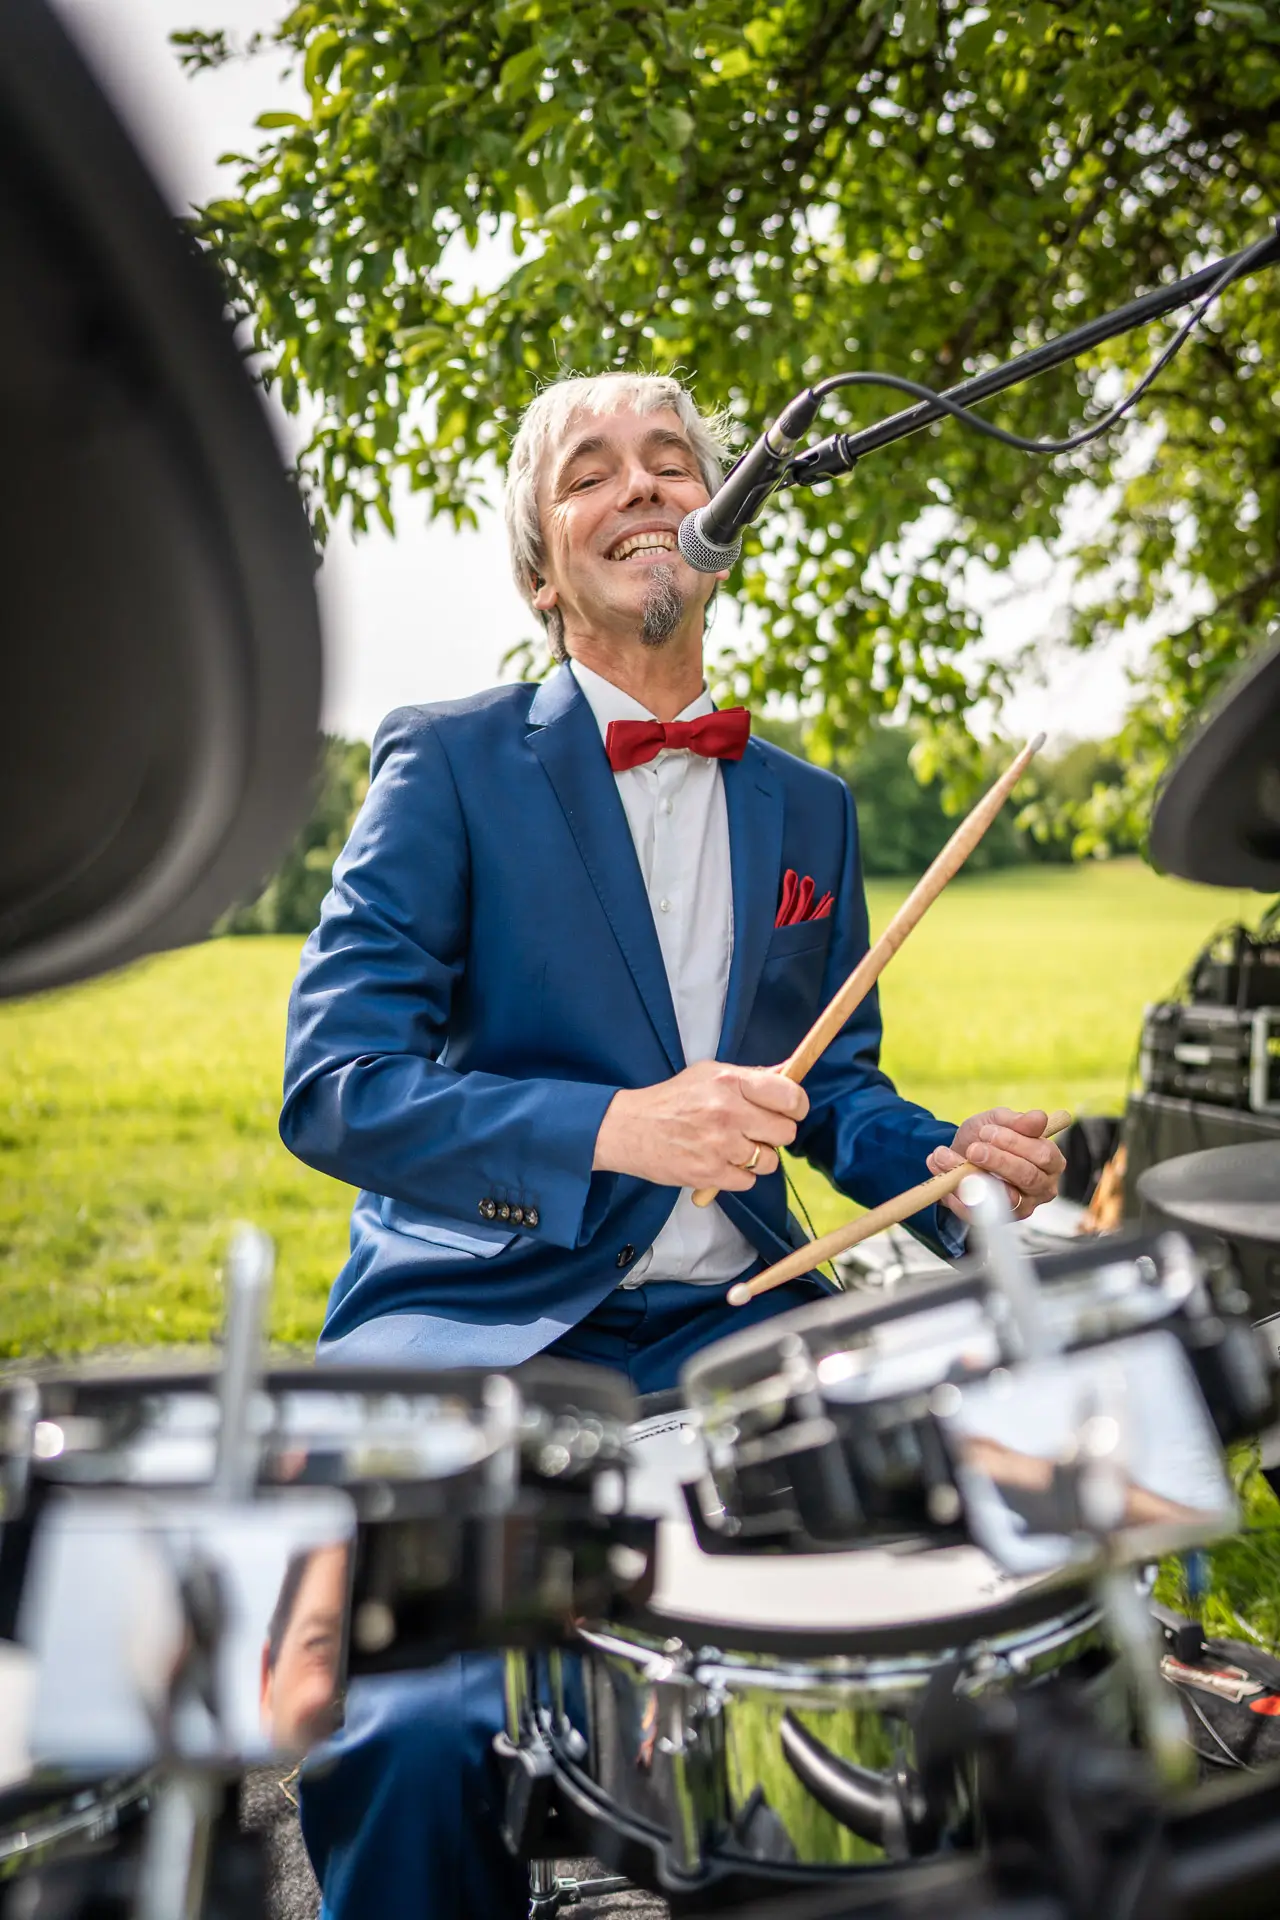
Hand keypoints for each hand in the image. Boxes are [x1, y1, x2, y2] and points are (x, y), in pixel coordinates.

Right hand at [593, 1061, 808, 1191]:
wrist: (630, 1128)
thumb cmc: (672, 1099)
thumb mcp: (710, 1074)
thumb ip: (751, 1076)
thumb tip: (790, 1071)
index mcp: (730, 1082)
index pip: (790, 1096)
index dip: (797, 1106)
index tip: (790, 1110)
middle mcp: (728, 1112)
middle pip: (786, 1132)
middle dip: (775, 1133)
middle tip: (757, 1130)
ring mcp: (720, 1145)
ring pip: (769, 1160)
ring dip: (758, 1157)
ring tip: (736, 1148)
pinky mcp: (710, 1173)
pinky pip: (748, 1181)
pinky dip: (739, 1175)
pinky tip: (722, 1162)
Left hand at [925, 1107, 1064, 1222]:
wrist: (960, 1154)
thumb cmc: (986, 1137)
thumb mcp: (998, 1120)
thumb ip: (1017, 1120)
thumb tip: (1039, 1118)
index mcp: (1050, 1161)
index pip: (1042, 1155)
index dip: (1014, 1142)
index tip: (986, 1131)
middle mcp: (1042, 1188)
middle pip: (1027, 1177)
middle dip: (997, 1161)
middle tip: (972, 1149)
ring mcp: (1021, 1207)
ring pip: (1003, 1197)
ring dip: (971, 1177)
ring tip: (944, 1157)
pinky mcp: (996, 1220)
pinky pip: (979, 1212)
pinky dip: (957, 1194)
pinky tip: (942, 1175)